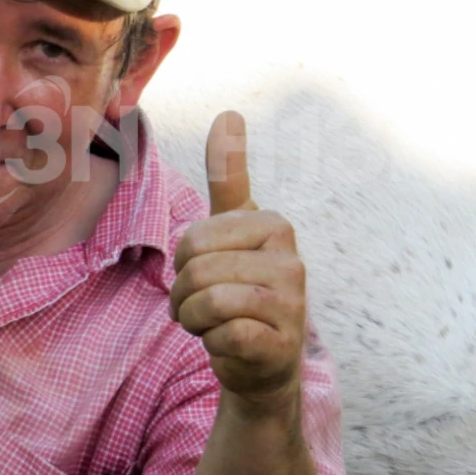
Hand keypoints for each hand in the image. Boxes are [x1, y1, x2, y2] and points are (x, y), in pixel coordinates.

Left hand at [170, 111, 306, 414]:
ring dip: (194, 319)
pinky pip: (222, 332)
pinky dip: (212, 342)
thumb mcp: (232, 231)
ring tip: (215, 323)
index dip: (186, 258)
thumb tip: (229, 112)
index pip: (196, 237)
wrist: (260, 362)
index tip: (211, 215)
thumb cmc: (239, 289)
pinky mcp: (282, 341)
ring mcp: (292, 301)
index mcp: (272, 225)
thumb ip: (229, 176)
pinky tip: (231, 343)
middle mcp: (290, 258)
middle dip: (183, 293)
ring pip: (206, 300)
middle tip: (202, 304)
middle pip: (195, 268)